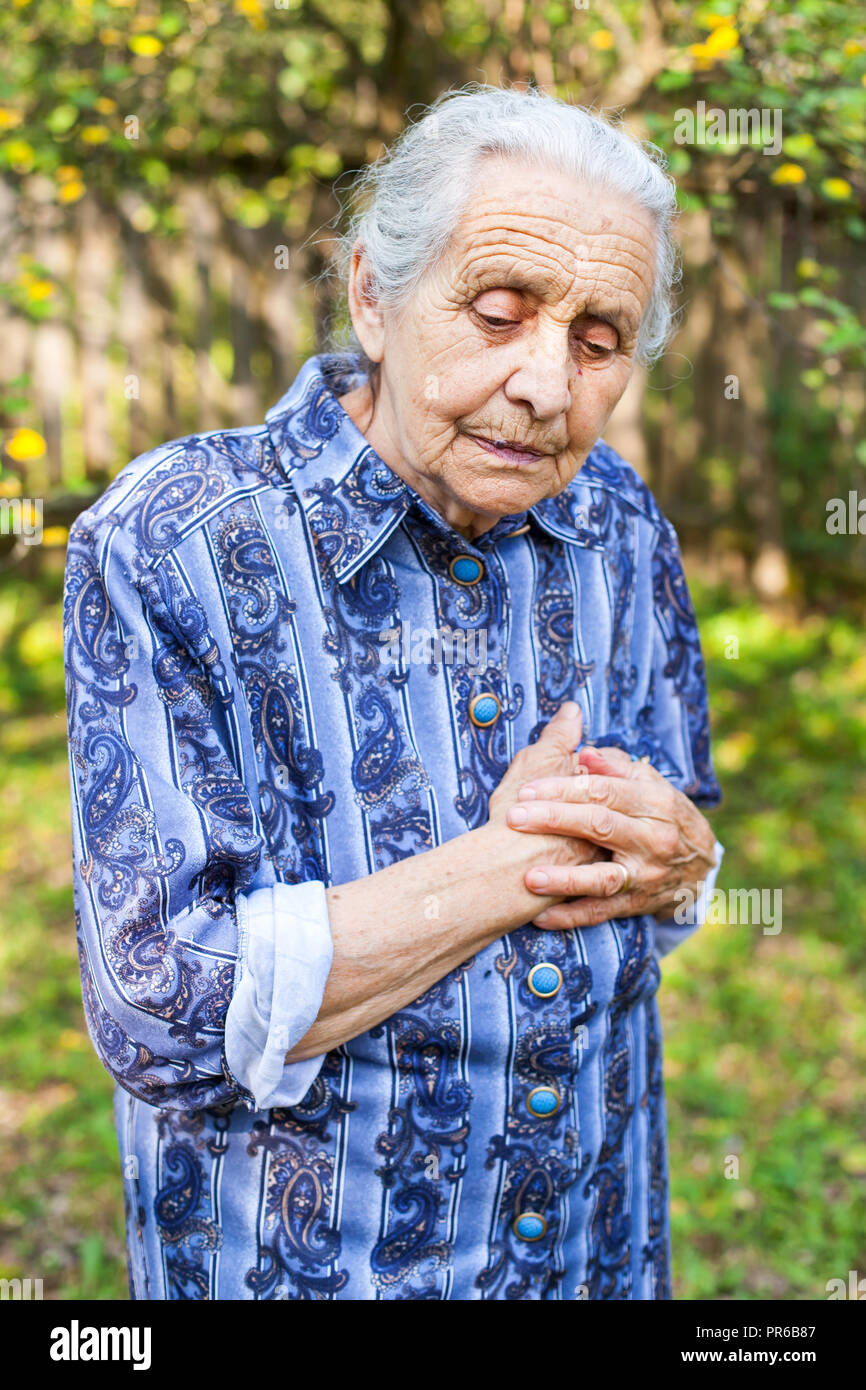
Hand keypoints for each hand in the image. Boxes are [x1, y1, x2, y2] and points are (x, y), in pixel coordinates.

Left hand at [506, 743, 716, 928]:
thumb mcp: (650, 783)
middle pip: (599, 825)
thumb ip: (615, 766)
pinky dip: (570, 917)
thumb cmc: (664, 814)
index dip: (563, 788)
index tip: (527, 789)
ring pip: (603, 878)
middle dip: (554, 819)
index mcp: (654, 801)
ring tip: (529, 878)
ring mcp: (645, 875)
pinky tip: (541, 917)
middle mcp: (652, 838)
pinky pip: (601, 913)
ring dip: (565, 880)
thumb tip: (584, 752)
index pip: (603, 790)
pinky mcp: (637, 904)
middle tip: (514, 817)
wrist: (702, 866)